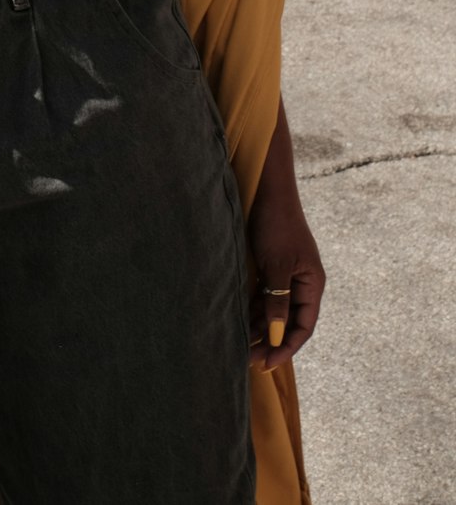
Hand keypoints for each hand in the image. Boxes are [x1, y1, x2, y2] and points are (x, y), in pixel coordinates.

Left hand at [247, 192, 324, 372]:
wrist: (268, 192)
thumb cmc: (278, 225)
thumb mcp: (277, 265)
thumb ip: (277, 300)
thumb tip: (274, 333)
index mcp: (312, 284)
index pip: (303, 326)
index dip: (287, 346)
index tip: (269, 361)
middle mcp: (302, 284)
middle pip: (288, 321)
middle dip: (271, 341)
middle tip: (250, 360)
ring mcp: (286, 276)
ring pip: (274, 311)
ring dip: (260, 328)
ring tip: (241, 346)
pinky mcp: (271, 269)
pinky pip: (264, 298)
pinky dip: (254, 311)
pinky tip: (240, 323)